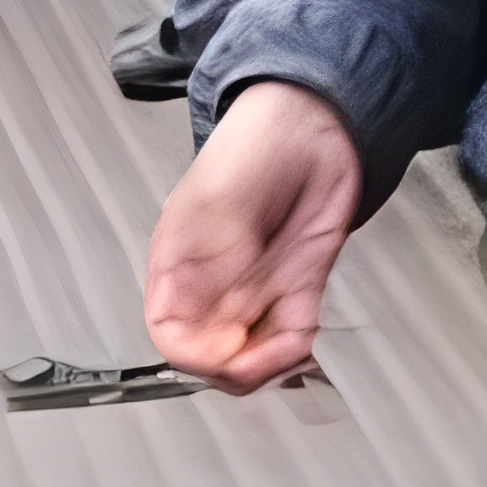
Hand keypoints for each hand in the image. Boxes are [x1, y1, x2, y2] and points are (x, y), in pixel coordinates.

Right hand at [143, 80, 361, 393]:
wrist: (315, 119)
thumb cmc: (253, 143)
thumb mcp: (221, 195)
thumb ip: (215, 252)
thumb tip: (213, 307)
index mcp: (177, 268)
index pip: (172, 336)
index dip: (197, 354)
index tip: (228, 347)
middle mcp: (215, 286)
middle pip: (214, 357)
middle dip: (241, 367)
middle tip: (273, 350)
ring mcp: (258, 287)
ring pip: (254, 354)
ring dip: (275, 362)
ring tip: (296, 345)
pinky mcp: (298, 284)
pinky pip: (294, 331)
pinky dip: (302, 344)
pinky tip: (310, 336)